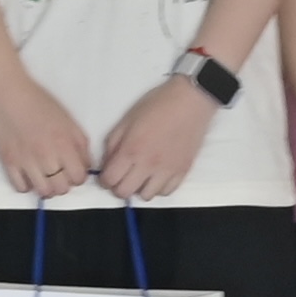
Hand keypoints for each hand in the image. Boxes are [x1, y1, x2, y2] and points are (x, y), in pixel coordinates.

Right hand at [0, 68, 97, 199]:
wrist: (8, 93)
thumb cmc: (40, 103)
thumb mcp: (69, 121)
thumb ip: (81, 145)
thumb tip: (85, 166)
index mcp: (64, 145)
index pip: (79, 178)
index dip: (78, 175)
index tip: (73, 169)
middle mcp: (46, 157)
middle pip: (62, 189)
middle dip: (64, 183)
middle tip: (59, 173)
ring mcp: (26, 162)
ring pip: (43, 192)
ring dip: (47, 187)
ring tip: (45, 176)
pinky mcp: (8, 163)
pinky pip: (22, 188)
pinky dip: (27, 185)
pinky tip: (29, 174)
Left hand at [94, 79, 218, 200]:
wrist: (191, 100)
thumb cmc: (158, 104)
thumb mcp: (127, 120)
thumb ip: (113, 144)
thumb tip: (107, 163)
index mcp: (131, 150)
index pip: (110, 180)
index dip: (105, 179)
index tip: (107, 174)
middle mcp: (148, 164)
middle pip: (125, 193)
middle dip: (119, 186)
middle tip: (122, 176)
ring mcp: (167, 170)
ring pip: (146, 196)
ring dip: (140, 188)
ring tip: (141, 175)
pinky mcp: (183, 171)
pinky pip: (167, 192)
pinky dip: (159, 187)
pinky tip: (157, 176)